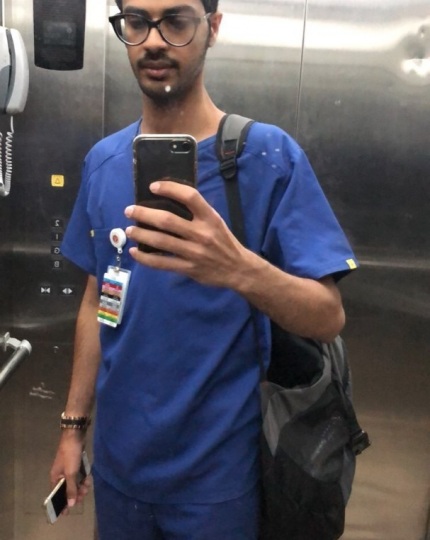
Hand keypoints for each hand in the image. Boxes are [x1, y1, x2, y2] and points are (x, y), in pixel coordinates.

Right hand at [49, 431, 90, 513]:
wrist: (75, 436)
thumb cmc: (70, 455)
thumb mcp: (71, 473)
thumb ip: (70, 488)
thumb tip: (71, 504)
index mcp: (55, 478)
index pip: (57, 495)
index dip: (62, 503)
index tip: (67, 513)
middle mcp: (61, 475)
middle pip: (68, 490)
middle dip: (76, 493)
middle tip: (84, 493)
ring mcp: (69, 469)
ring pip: (76, 483)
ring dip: (82, 485)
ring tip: (87, 484)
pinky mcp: (76, 465)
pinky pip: (80, 476)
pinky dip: (84, 478)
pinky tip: (88, 477)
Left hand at [125, 180, 252, 287]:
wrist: (238, 269)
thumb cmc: (224, 241)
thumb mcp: (216, 222)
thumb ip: (197, 212)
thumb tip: (169, 199)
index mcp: (210, 218)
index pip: (190, 197)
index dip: (170, 189)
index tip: (153, 187)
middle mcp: (201, 234)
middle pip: (167, 220)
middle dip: (144, 214)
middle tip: (130, 210)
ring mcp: (194, 252)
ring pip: (161, 241)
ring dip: (141, 234)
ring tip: (129, 229)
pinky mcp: (188, 268)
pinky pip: (161, 263)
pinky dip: (145, 258)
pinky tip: (135, 252)